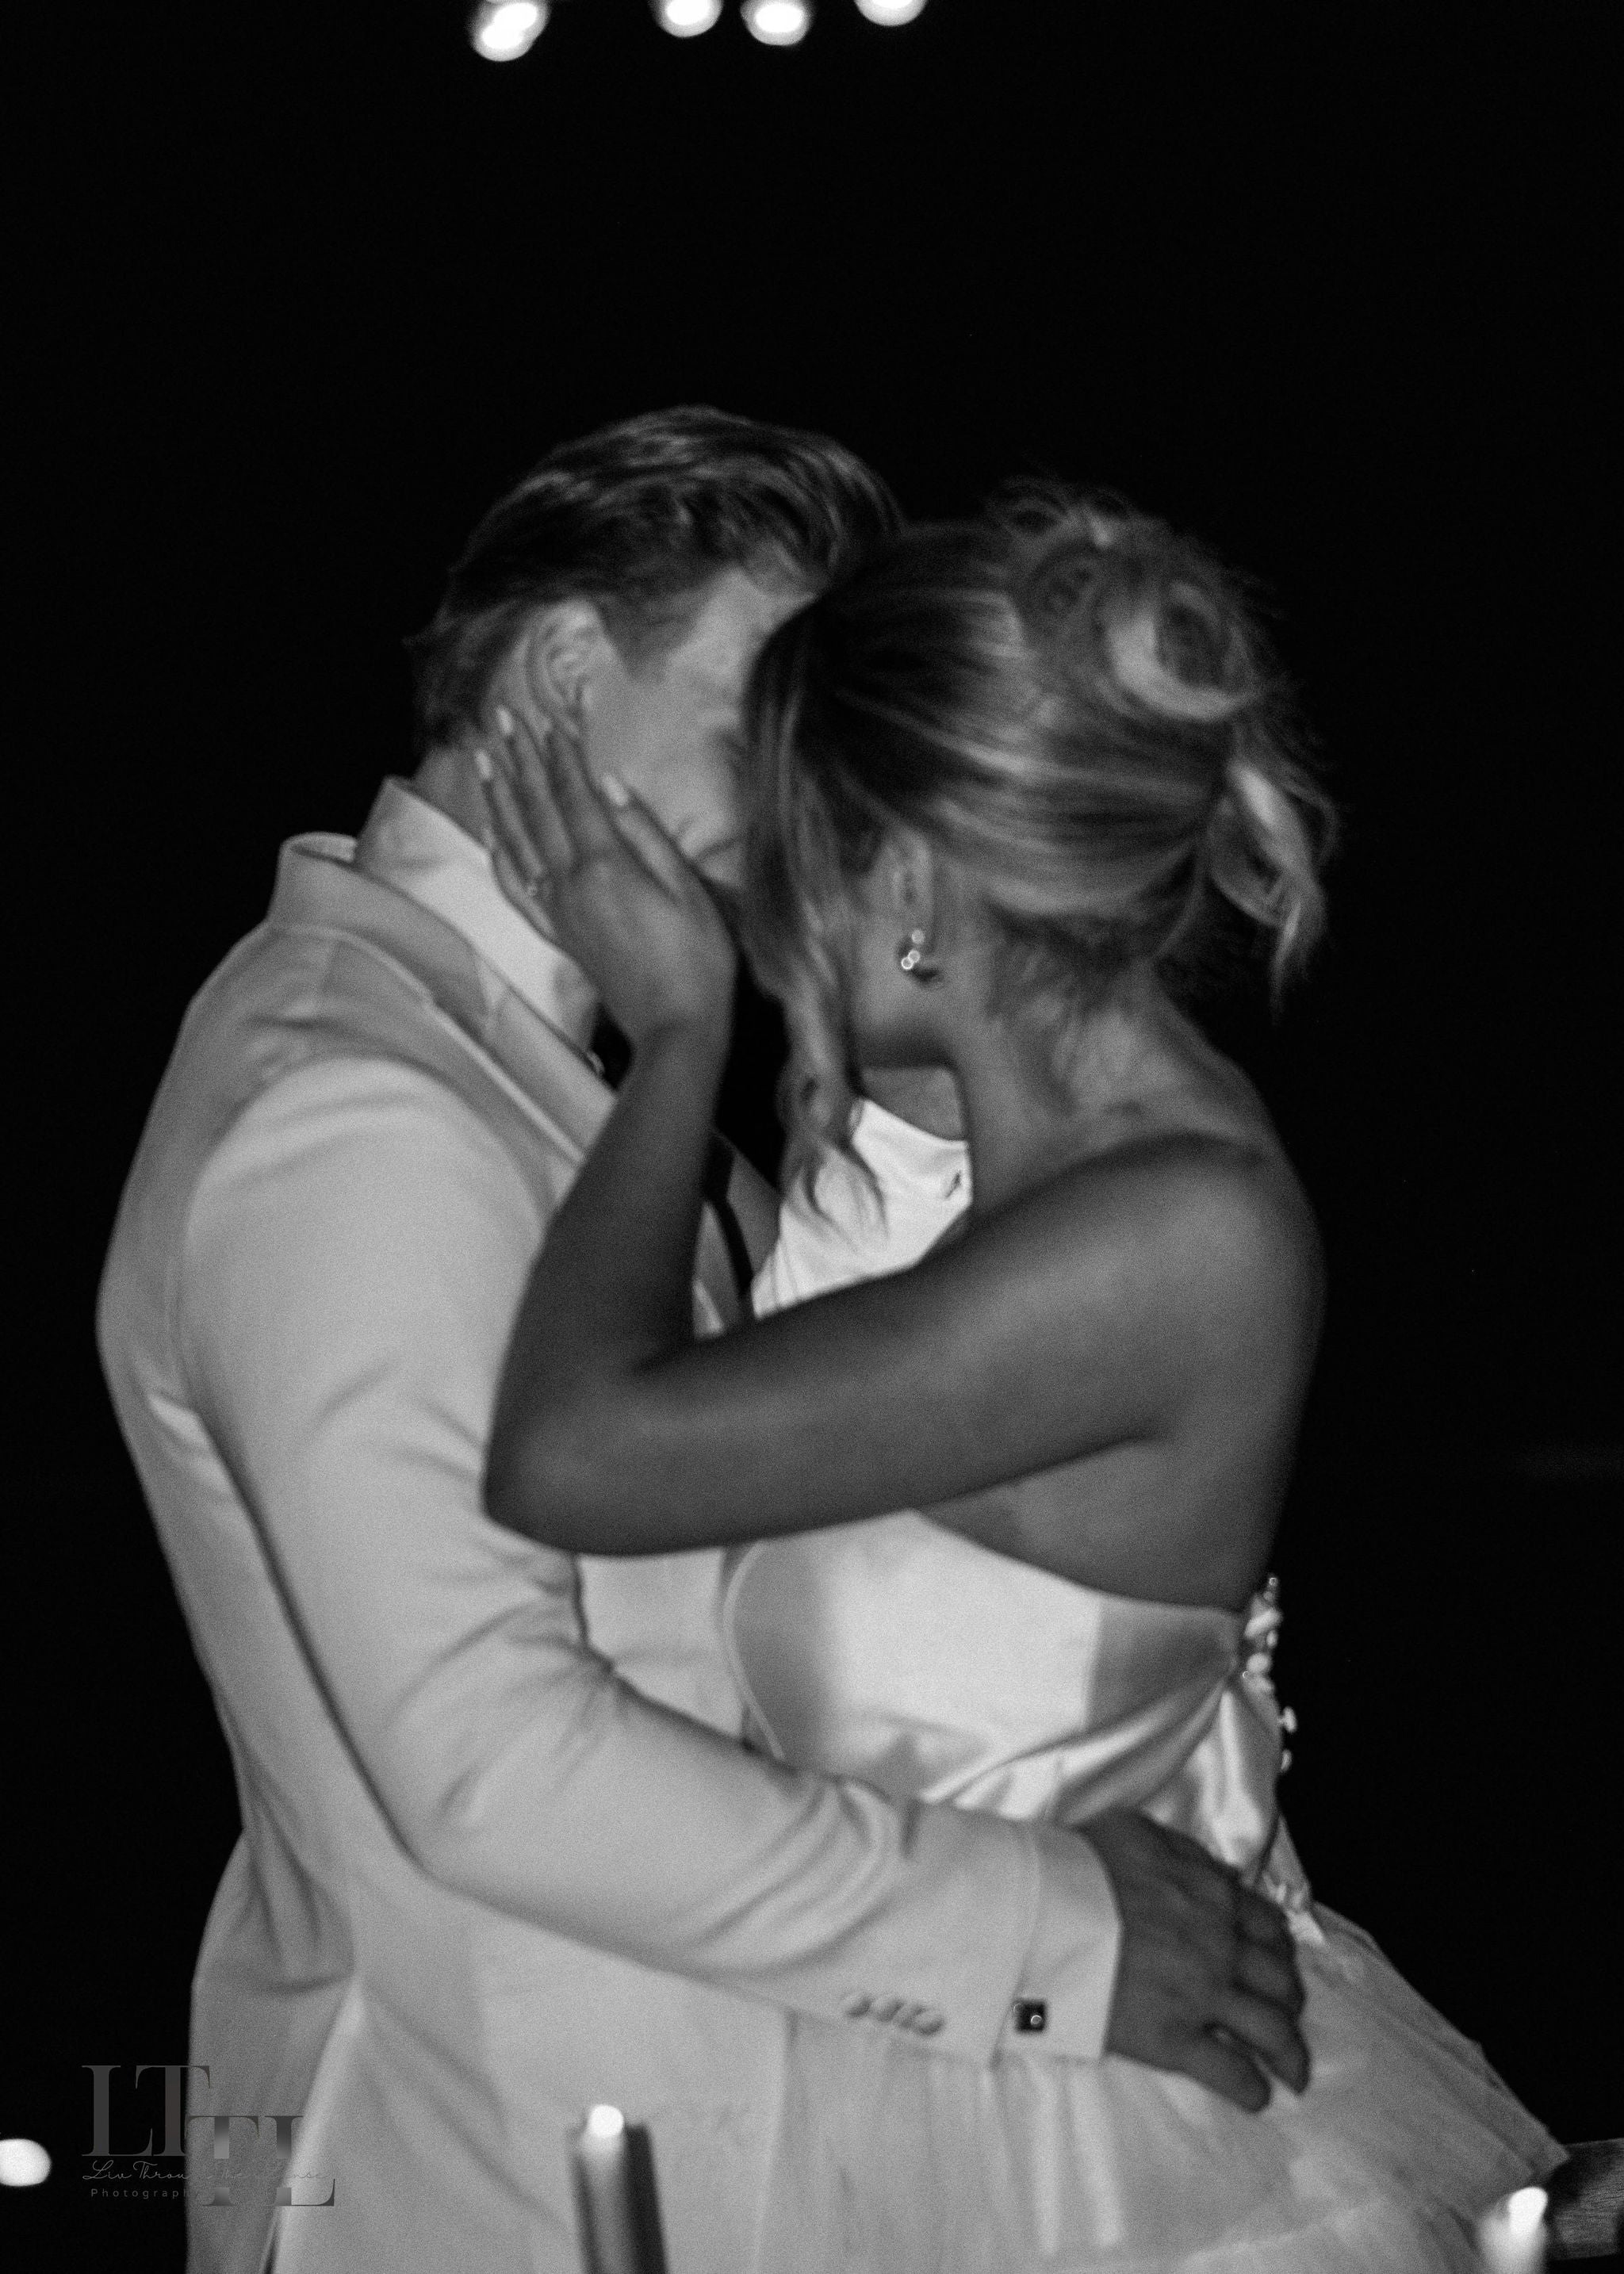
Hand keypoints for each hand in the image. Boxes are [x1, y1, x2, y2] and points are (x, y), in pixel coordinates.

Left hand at [477, 709, 736, 1049]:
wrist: (674, 1030)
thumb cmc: (697, 961)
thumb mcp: (688, 889)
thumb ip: (646, 833)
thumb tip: (609, 783)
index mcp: (605, 867)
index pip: (574, 796)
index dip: (560, 754)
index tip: (547, 716)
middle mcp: (570, 885)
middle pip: (537, 809)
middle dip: (521, 759)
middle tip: (502, 716)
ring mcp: (559, 911)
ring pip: (517, 841)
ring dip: (499, 795)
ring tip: (484, 757)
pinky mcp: (558, 934)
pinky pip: (516, 887)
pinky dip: (500, 854)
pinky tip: (491, 832)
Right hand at [1083, 1810, 1309, 2111]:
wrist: (1046, 1912)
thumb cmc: (1084, 1865)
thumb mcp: (1140, 1831)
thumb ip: (1188, 1855)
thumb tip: (1223, 1875)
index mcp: (1214, 1897)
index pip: (1269, 1926)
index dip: (1279, 1947)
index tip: (1277, 1961)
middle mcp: (1221, 1949)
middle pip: (1280, 1981)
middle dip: (1290, 2000)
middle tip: (1286, 2014)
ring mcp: (1202, 1997)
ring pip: (1271, 2031)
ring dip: (1289, 2054)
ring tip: (1294, 2073)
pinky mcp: (1175, 2040)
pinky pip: (1230, 2072)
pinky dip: (1251, 2089)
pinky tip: (1257, 2097)